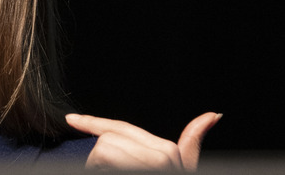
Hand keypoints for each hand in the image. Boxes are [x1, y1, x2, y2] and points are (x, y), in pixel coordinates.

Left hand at [66, 112, 220, 170]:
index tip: (71, 119)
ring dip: (98, 165)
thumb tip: (213, 115)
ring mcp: (152, 164)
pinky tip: (103, 172)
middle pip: (109, 138)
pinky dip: (97, 168)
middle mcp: (164, 155)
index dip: (94, 122)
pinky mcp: (140, 168)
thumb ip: (191, 143)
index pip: (122, 128)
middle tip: (104, 169)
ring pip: (103, 148)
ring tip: (109, 172)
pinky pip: (101, 158)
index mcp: (168, 150)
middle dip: (99, 155)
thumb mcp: (180, 168)